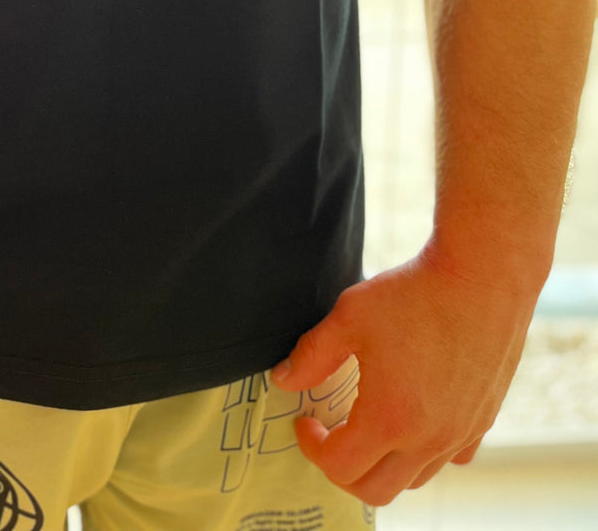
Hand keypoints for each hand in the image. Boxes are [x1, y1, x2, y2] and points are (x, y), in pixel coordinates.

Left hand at [270, 242, 535, 505]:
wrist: (482, 275)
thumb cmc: (414, 293)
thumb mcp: (349, 317)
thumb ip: (312, 355)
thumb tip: (283, 380)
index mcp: (389, 418)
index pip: (339, 466)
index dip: (312, 447)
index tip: (305, 420)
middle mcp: (429, 439)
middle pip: (376, 491)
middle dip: (342, 469)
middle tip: (329, 434)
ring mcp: (461, 433)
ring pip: (414, 479)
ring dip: (383, 464)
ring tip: (366, 425)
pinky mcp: (484, 420)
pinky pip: (451, 458)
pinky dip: (426, 452)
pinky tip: (413, 417)